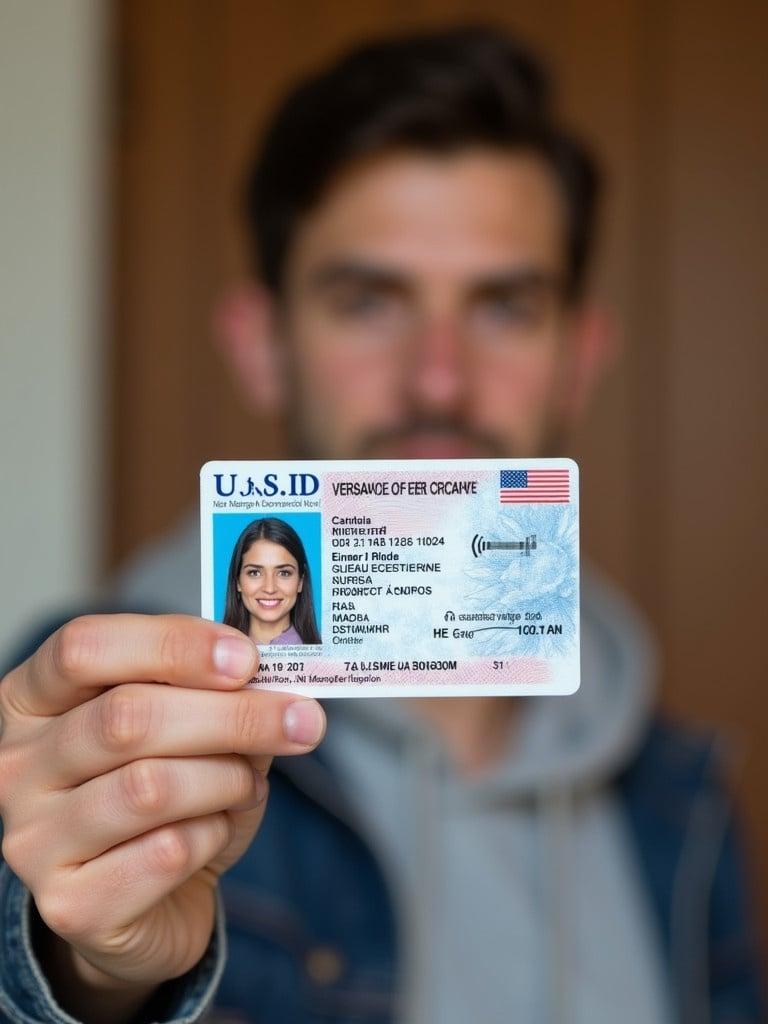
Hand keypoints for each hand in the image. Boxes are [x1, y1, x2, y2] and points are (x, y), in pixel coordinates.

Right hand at [0, 614, 324, 997]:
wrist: (150, 902)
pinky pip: (166, 853)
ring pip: (149, 787)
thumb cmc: (168, 794)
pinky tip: (215, 832)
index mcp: (33, 699)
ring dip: (226, 779)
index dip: (171, 646)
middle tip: (300, 719)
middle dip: (231, 714)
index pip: (84, 647)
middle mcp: (17, 765)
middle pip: (127, 716)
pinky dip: (214, 834)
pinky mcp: (68, 905)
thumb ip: (219, 694)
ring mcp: (31, 839)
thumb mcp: (189, 728)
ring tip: (248, 782)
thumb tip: (276, 678)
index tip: (246, 658)